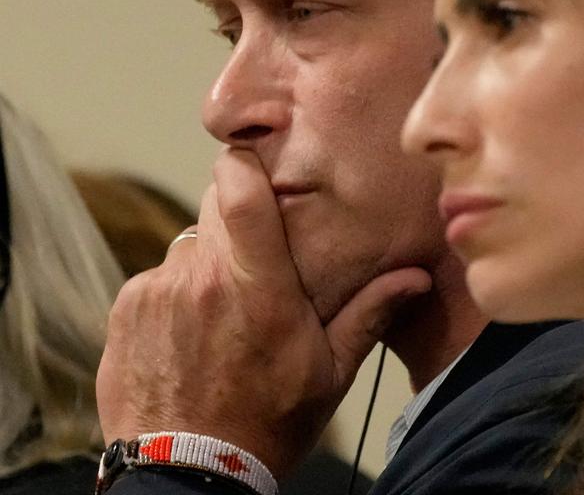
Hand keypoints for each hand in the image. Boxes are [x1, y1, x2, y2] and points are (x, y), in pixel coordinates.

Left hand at [97, 148, 430, 475]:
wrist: (188, 477)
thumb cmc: (265, 425)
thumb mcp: (330, 373)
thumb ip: (369, 314)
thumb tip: (416, 276)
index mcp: (258, 287)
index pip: (239, 191)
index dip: (244, 162)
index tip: (256, 161)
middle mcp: (201, 277)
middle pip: (215, 211)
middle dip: (239, 223)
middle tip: (258, 265)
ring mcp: (157, 291)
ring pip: (189, 247)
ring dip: (209, 267)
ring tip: (224, 317)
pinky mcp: (126, 310)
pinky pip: (157, 280)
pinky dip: (176, 295)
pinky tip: (191, 336)